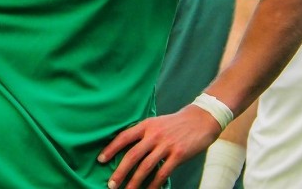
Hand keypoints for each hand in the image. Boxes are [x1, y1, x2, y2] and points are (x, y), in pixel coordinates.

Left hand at [97, 106, 221, 188]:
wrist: (201, 119)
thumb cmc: (175, 123)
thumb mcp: (156, 123)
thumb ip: (143, 133)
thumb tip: (126, 148)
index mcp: (146, 125)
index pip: (124, 137)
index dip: (111, 148)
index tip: (100, 160)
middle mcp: (154, 134)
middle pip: (132, 155)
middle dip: (120, 171)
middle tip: (111, 184)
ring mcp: (166, 145)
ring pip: (146, 167)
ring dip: (134, 181)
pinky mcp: (178, 154)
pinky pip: (163, 173)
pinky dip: (154, 184)